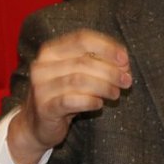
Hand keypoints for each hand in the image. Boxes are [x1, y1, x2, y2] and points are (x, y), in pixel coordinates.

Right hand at [8, 30, 131, 163]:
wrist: (37, 125)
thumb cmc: (64, 95)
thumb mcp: (79, 74)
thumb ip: (98, 64)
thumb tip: (124, 64)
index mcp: (51, 50)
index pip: (82, 39)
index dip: (107, 47)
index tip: (125, 59)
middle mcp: (42, 65)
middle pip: (83, 61)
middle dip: (110, 70)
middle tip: (127, 80)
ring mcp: (40, 87)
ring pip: (79, 80)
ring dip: (104, 86)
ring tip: (116, 93)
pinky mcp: (44, 107)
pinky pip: (71, 101)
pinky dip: (90, 100)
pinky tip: (99, 104)